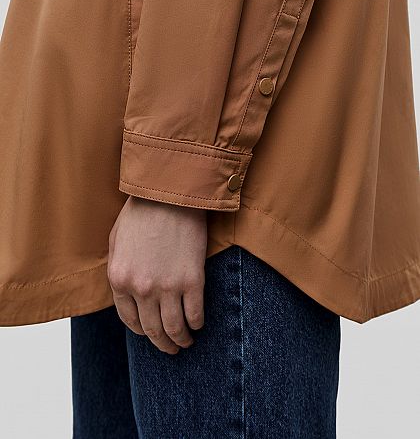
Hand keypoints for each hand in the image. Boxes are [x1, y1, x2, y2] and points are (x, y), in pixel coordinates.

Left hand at [107, 195, 207, 353]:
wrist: (170, 192)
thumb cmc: (143, 209)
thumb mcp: (117, 239)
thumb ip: (119, 268)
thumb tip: (127, 290)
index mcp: (119, 279)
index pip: (129, 319)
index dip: (140, 331)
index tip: (149, 334)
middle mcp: (141, 288)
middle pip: (152, 330)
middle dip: (161, 344)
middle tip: (170, 348)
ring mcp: (167, 286)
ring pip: (174, 328)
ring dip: (181, 340)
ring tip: (186, 342)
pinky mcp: (192, 280)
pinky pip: (195, 313)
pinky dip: (197, 323)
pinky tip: (198, 324)